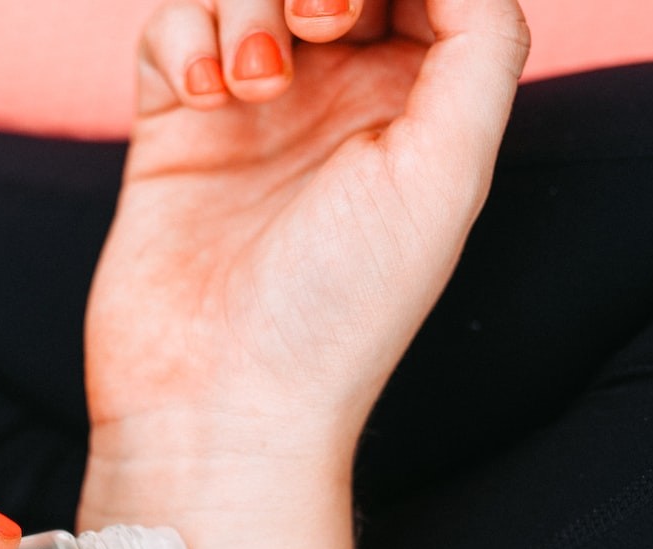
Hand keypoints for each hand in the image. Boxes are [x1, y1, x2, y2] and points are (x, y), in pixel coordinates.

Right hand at [84, 0, 528, 479]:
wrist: (219, 405)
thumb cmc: (341, 312)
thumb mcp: (446, 172)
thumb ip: (480, 43)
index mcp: (420, 107)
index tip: (367, 12)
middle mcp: (339, 99)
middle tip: (321, 25)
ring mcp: (252, 109)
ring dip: (250, 3)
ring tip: (254, 86)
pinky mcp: (173, 127)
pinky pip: (173, 25)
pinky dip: (188, 38)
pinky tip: (207, 100)